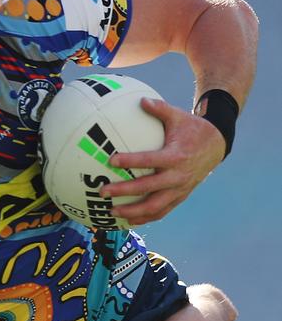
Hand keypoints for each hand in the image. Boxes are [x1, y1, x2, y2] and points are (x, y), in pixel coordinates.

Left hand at [100, 97, 224, 225]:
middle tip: (103, 191)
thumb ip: (159, 108)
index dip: (131, 161)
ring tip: (112, 212)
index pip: (150, 161)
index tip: (112, 161)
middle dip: (125, 192)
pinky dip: (146, 217)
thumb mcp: (178, 115)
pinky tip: (128, 220)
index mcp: (176, 156)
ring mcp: (180, 189)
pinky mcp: (181, 196)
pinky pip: (162, 210)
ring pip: (156, 206)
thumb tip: (141, 100)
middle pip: (149, 188)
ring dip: (133, 212)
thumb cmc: (192, 128)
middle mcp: (178, 176)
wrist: (217, 145)